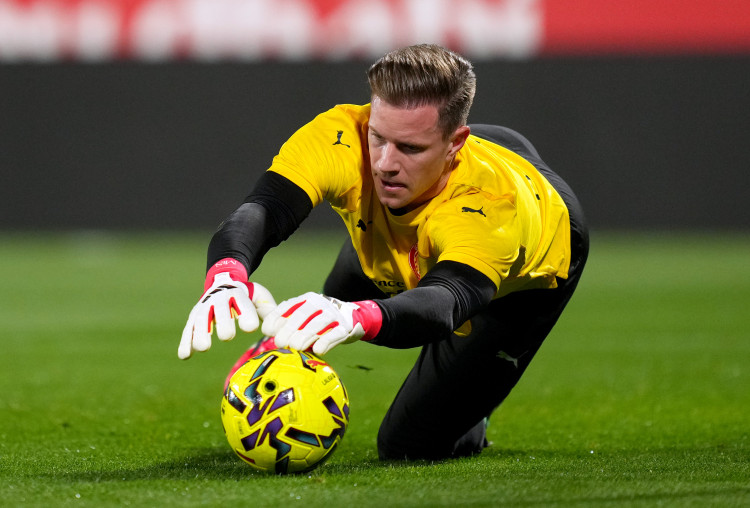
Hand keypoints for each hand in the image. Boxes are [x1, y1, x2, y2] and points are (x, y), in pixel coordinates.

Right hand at [178, 259, 275, 359]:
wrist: (224, 282)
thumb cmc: (247, 295)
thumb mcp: (259, 296)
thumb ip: (269, 310)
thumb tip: (282, 325)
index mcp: (238, 295)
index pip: (243, 305)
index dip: (246, 315)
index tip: (251, 328)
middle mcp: (219, 300)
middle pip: (220, 312)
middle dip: (224, 324)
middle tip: (227, 336)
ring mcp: (204, 308)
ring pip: (200, 321)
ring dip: (201, 334)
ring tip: (204, 347)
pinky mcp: (194, 317)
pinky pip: (188, 330)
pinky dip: (186, 342)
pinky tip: (185, 356)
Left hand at [261, 292, 381, 354]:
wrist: (353, 317)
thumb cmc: (321, 321)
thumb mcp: (305, 317)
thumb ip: (289, 322)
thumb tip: (270, 332)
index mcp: (307, 299)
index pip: (288, 306)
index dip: (276, 318)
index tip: (267, 331)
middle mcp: (320, 303)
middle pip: (302, 315)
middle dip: (288, 329)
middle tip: (280, 343)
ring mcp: (334, 314)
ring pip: (317, 324)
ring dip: (304, 337)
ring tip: (295, 348)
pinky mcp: (346, 326)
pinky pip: (335, 334)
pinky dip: (326, 342)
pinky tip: (318, 350)